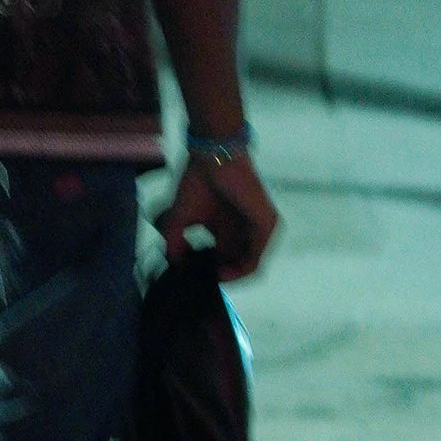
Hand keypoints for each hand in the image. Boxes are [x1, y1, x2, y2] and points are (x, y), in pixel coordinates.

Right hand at [157, 146, 276, 280]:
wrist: (214, 158)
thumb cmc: (198, 183)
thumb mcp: (179, 219)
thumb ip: (174, 245)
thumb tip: (175, 266)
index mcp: (227, 232)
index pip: (222, 262)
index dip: (207, 275)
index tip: (191, 279)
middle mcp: (244, 233)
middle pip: (236, 267)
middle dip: (219, 278)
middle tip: (201, 283)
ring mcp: (258, 230)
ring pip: (249, 266)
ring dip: (230, 277)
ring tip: (212, 278)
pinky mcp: (266, 226)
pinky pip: (257, 258)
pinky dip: (240, 270)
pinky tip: (223, 272)